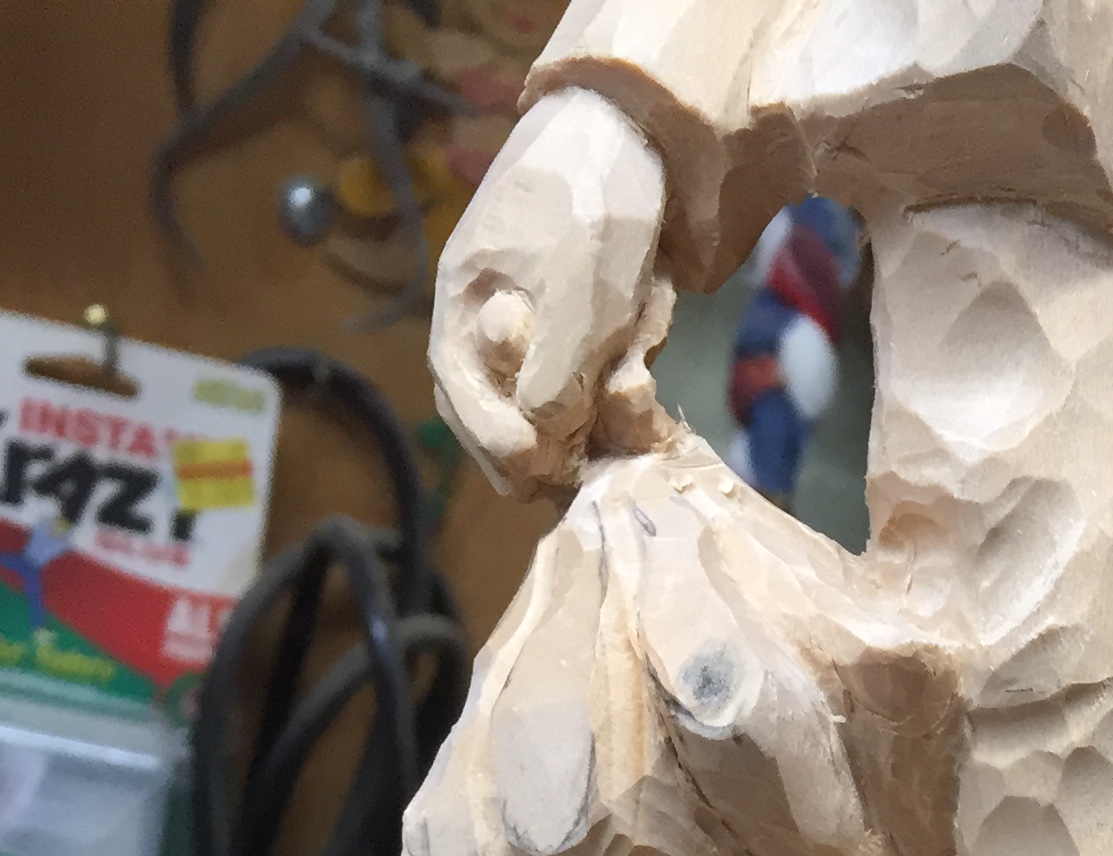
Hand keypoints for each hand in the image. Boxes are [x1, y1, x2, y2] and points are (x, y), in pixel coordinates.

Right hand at [431, 87, 671, 495]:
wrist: (642, 137)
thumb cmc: (587, 204)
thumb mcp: (569, 291)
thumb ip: (549, 372)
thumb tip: (540, 438)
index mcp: (466, 313)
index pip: (462, 400)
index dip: (494, 439)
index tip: (532, 461)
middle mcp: (500, 337)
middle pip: (513, 425)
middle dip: (558, 436)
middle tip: (591, 441)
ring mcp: (550, 341)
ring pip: (569, 417)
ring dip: (606, 405)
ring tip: (634, 361)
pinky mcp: (595, 342)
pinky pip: (609, 389)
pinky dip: (633, 376)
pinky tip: (650, 335)